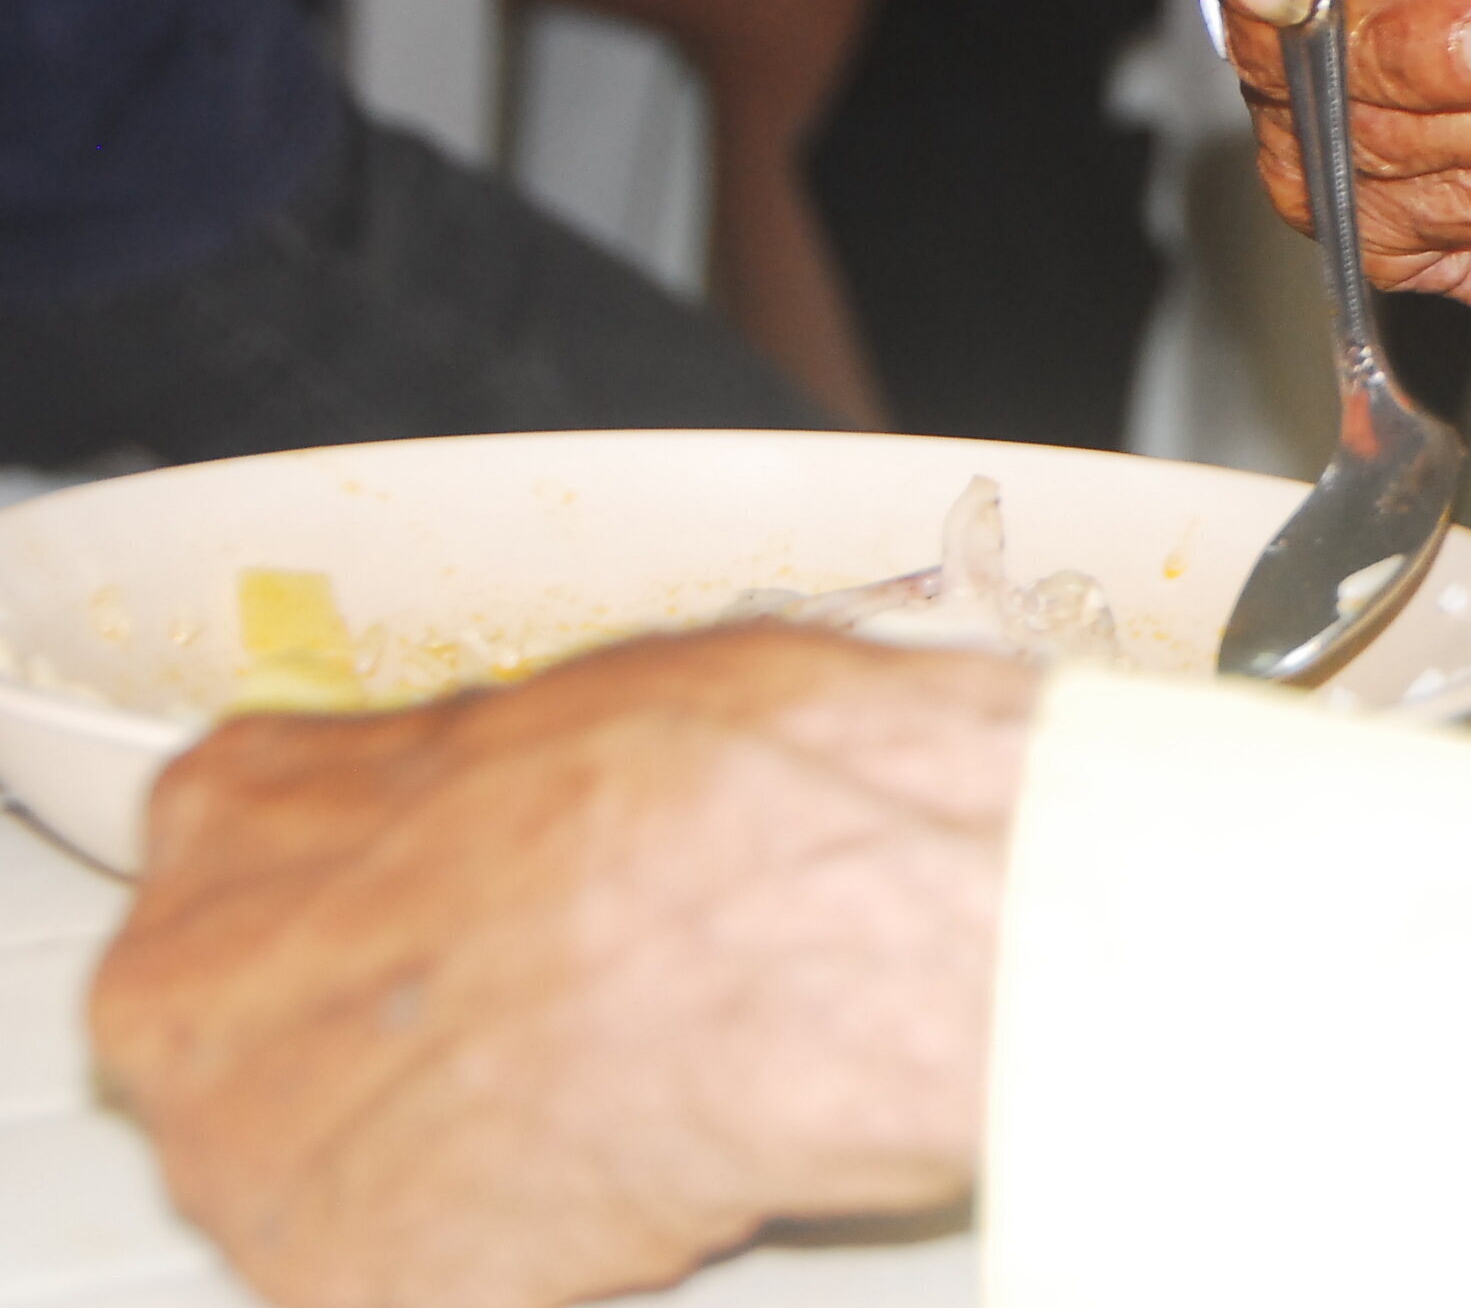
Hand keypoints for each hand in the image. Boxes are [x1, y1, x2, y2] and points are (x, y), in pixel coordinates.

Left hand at [89, 627, 1028, 1307]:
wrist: (796, 941)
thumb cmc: (710, 796)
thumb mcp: (573, 707)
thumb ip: (474, 789)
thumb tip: (522, 812)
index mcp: (227, 815)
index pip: (246, 867)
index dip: (375, 895)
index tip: (451, 905)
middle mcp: (188, 995)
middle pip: (245, 1031)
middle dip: (382, 1030)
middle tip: (531, 1003)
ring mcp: (244, 1161)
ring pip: (315, 1165)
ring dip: (433, 1142)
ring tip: (592, 1088)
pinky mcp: (337, 1291)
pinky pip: (409, 1269)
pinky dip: (503, 1238)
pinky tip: (611, 1164)